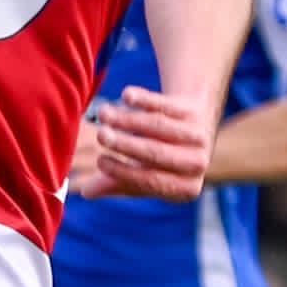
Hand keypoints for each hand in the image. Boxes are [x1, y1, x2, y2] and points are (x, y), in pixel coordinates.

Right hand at [73, 87, 213, 200]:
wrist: (192, 130)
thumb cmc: (158, 162)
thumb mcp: (140, 176)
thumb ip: (116, 184)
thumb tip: (86, 192)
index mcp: (186, 188)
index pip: (151, 181)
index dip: (124, 171)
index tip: (100, 161)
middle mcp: (198, 164)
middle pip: (156, 153)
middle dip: (126, 144)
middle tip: (100, 136)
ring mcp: (200, 136)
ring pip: (158, 126)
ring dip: (128, 118)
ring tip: (102, 113)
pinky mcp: (195, 110)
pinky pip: (166, 104)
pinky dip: (146, 99)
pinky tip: (127, 95)